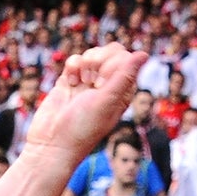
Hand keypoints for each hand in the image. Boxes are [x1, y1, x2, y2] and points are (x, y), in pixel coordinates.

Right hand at [22, 43, 149, 165]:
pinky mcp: (69, 82)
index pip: (125, 59)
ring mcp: (87, 83)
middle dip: (99, 59)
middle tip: (91, 79)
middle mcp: (106, 87)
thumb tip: (144, 53)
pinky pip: (74, 61)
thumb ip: (125, 76)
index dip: (113, 62)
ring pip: (91, 55)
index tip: (102, 82)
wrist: (52, 143)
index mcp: (121, 93)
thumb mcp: (107, 101)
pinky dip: (72, 66)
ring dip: (85, 63)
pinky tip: (70, 83)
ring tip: (81, 82)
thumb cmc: (83, 127)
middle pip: (109, 53)